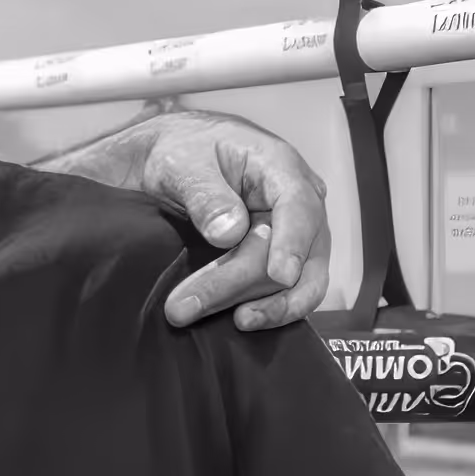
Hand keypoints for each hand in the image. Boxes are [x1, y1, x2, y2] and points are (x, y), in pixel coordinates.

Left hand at [136, 117, 329, 330]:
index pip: (299, 208)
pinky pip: (284, 289)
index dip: (292, 244)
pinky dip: (264, 306)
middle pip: (297, 253)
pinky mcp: (279, 257)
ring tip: (222, 323)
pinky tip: (235, 321)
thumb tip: (229, 233)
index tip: (279, 276)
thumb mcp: (182, 163)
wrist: (175, 158)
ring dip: (263, 305)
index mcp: (280, 169)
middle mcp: (298, 204)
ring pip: (298, 279)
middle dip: (244, 285)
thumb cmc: (184, 151)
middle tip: (185, 307)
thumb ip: (205, 194)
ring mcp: (293, 234)